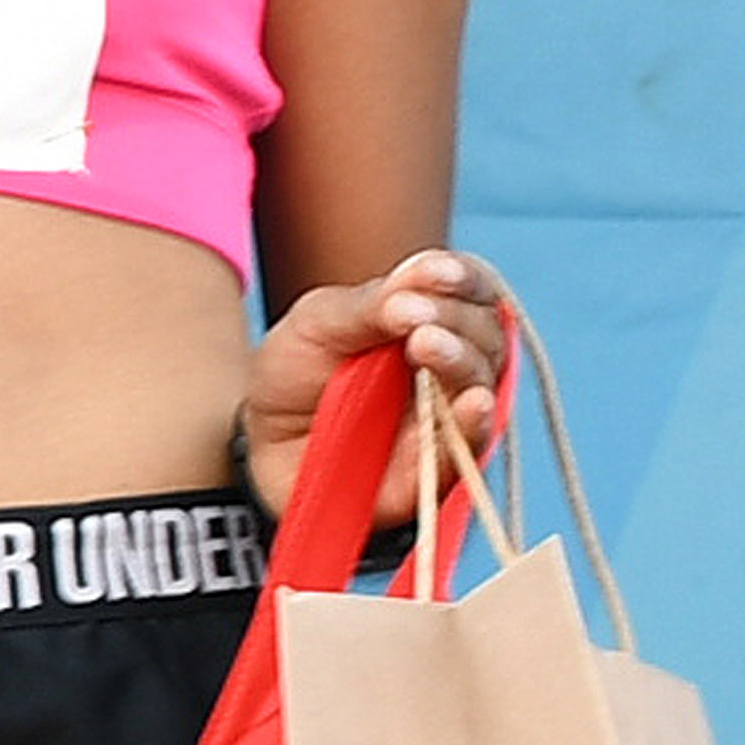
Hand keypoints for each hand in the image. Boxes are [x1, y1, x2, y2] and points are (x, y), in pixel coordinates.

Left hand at [238, 250, 508, 534]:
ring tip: (427, 345)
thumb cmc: (296, 372)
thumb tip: (420, 288)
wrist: (259, 440)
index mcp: (431, 321)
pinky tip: (472, 402)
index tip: (441, 273)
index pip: (472, 293)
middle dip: (455, 320)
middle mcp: (452, 369)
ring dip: (461, 362)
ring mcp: (448, 420)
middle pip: (485, 338)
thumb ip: (369, 304)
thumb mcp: (318, 322)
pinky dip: (472, 424)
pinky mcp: (434, 472)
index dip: (465, 280)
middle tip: (416, 318)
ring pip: (481, 389)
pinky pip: (466, 451)